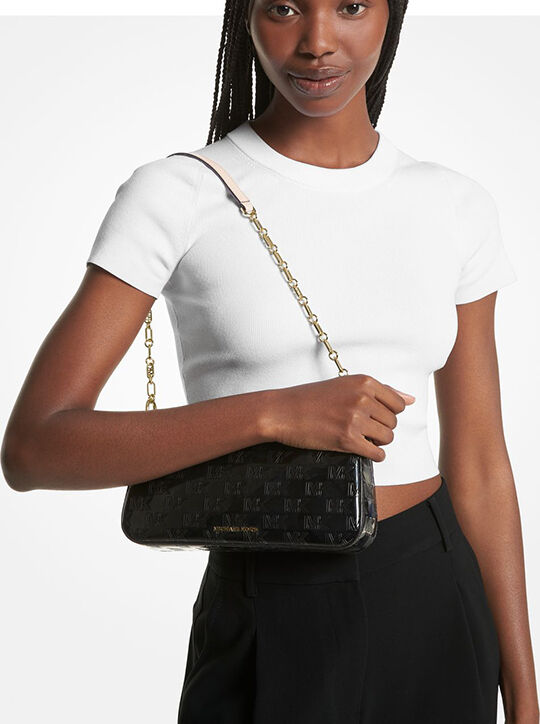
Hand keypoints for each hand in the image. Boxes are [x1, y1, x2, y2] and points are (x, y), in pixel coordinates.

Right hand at [261, 373, 414, 461]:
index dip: (386, 413)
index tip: (370, 415)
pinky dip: (372, 455)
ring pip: (387, 438)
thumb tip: (410, 399)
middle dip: (380, 428)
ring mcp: (355, 419)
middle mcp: (362, 398)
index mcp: (364, 382)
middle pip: (393, 422)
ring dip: (376, 442)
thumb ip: (381, 392)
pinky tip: (358, 448)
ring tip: (357, 437)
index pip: (398, 403)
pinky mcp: (347, 439)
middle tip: (359, 427)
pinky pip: (377, 453)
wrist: (282, 411)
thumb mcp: (346, 386)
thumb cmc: (311, 398)